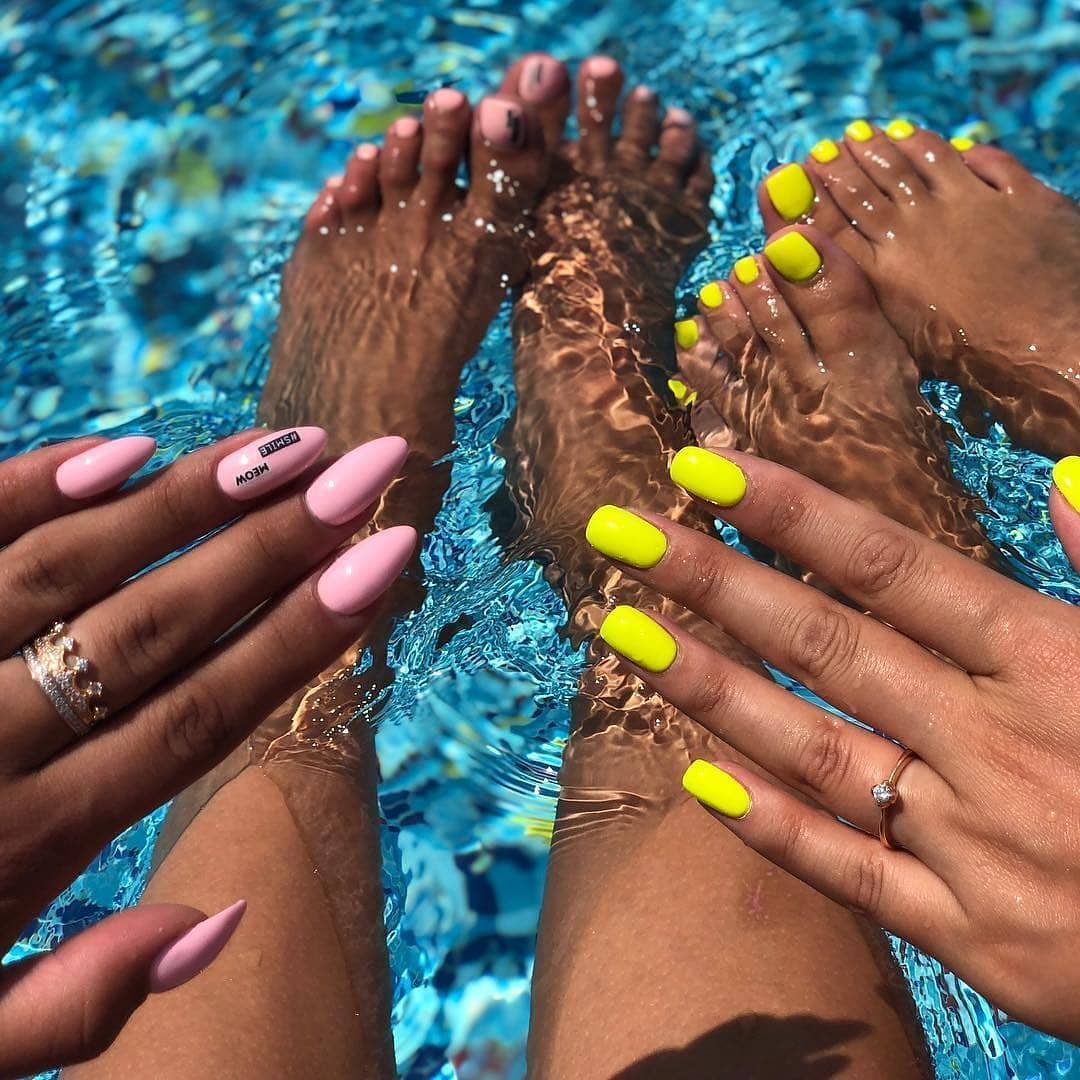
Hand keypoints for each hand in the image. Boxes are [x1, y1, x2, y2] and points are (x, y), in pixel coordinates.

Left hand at [0, 428, 412, 1076]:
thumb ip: (76, 999)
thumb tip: (222, 919)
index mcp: (23, 847)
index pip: (196, 718)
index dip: (300, 636)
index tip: (384, 560)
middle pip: (157, 628)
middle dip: (275, 543)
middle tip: (368, 467)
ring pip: (70, 570)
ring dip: (185, 501)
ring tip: (286, 444)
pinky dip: (33, 490)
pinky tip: (125, 451)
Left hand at [585, 447, 1079, 1041]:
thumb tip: (1066, 480)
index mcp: (1059, 666)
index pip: (896, 568)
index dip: (792, 513)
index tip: (704, 470)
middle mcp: (1001, 748)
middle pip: (829, 647)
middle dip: (714, 582)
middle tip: (619, 535)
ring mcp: (977, 847)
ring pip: (816, 751)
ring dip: (713, 688)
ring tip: (623, 634)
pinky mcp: (974, 937)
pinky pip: (850, 873)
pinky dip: (772, 826)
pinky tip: (695, 778)